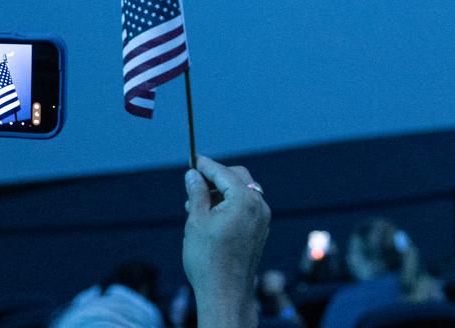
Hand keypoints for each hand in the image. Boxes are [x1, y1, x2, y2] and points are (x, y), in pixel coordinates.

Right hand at [184, 157, 269, 327]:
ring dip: (222, 193)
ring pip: (242, 193)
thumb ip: (197, 193)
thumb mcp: (196, 221)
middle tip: (194, 184)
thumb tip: (193, 174)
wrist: (225, 294)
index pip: (223, 173)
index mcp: (244, 200)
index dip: (206, 165)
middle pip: (238, 178)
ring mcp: (262, 220)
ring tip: (196, 206)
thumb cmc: (208, 259)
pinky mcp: (260, 232)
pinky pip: (246, 208)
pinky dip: (230, 205)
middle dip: (216, 178)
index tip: (192, 160)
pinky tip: (211, 217)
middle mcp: (259, 207)